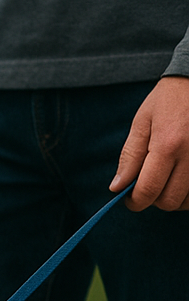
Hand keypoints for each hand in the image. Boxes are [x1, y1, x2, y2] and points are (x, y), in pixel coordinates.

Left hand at [113, 75, 188, 211]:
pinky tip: (183, 181)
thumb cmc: (168, 99)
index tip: (129, 198)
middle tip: (149, 186)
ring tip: (167, 181)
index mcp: (168, 145)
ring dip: (175, 198)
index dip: (134, 202)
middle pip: (170, 201)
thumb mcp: (142, 122)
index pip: (147, 192)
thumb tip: (118, 187)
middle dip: (154, 200)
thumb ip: (131, 157)